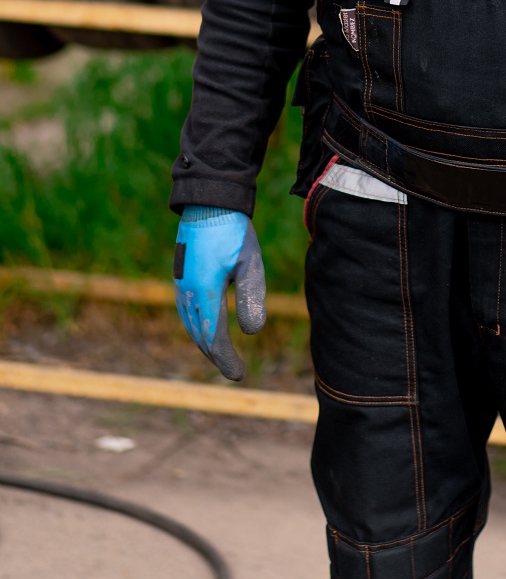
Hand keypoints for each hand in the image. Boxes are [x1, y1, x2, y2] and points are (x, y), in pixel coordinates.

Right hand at [173, 206, 266, 380]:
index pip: (214, 337)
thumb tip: (252, 332)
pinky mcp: (181, 277)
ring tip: (221, 355)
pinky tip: (206, 329)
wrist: (209, 203)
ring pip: (191, 325)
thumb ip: (251, 296)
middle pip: (201, 335)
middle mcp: (188, 292)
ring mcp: (181, 285)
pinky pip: (186, 311)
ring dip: (205, 343)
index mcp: (205, 291)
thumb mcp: (250, 262)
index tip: (239, 375)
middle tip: (234, 371)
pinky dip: (197, 327)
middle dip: (217, 356)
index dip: (226, 360)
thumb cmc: (233, 231)